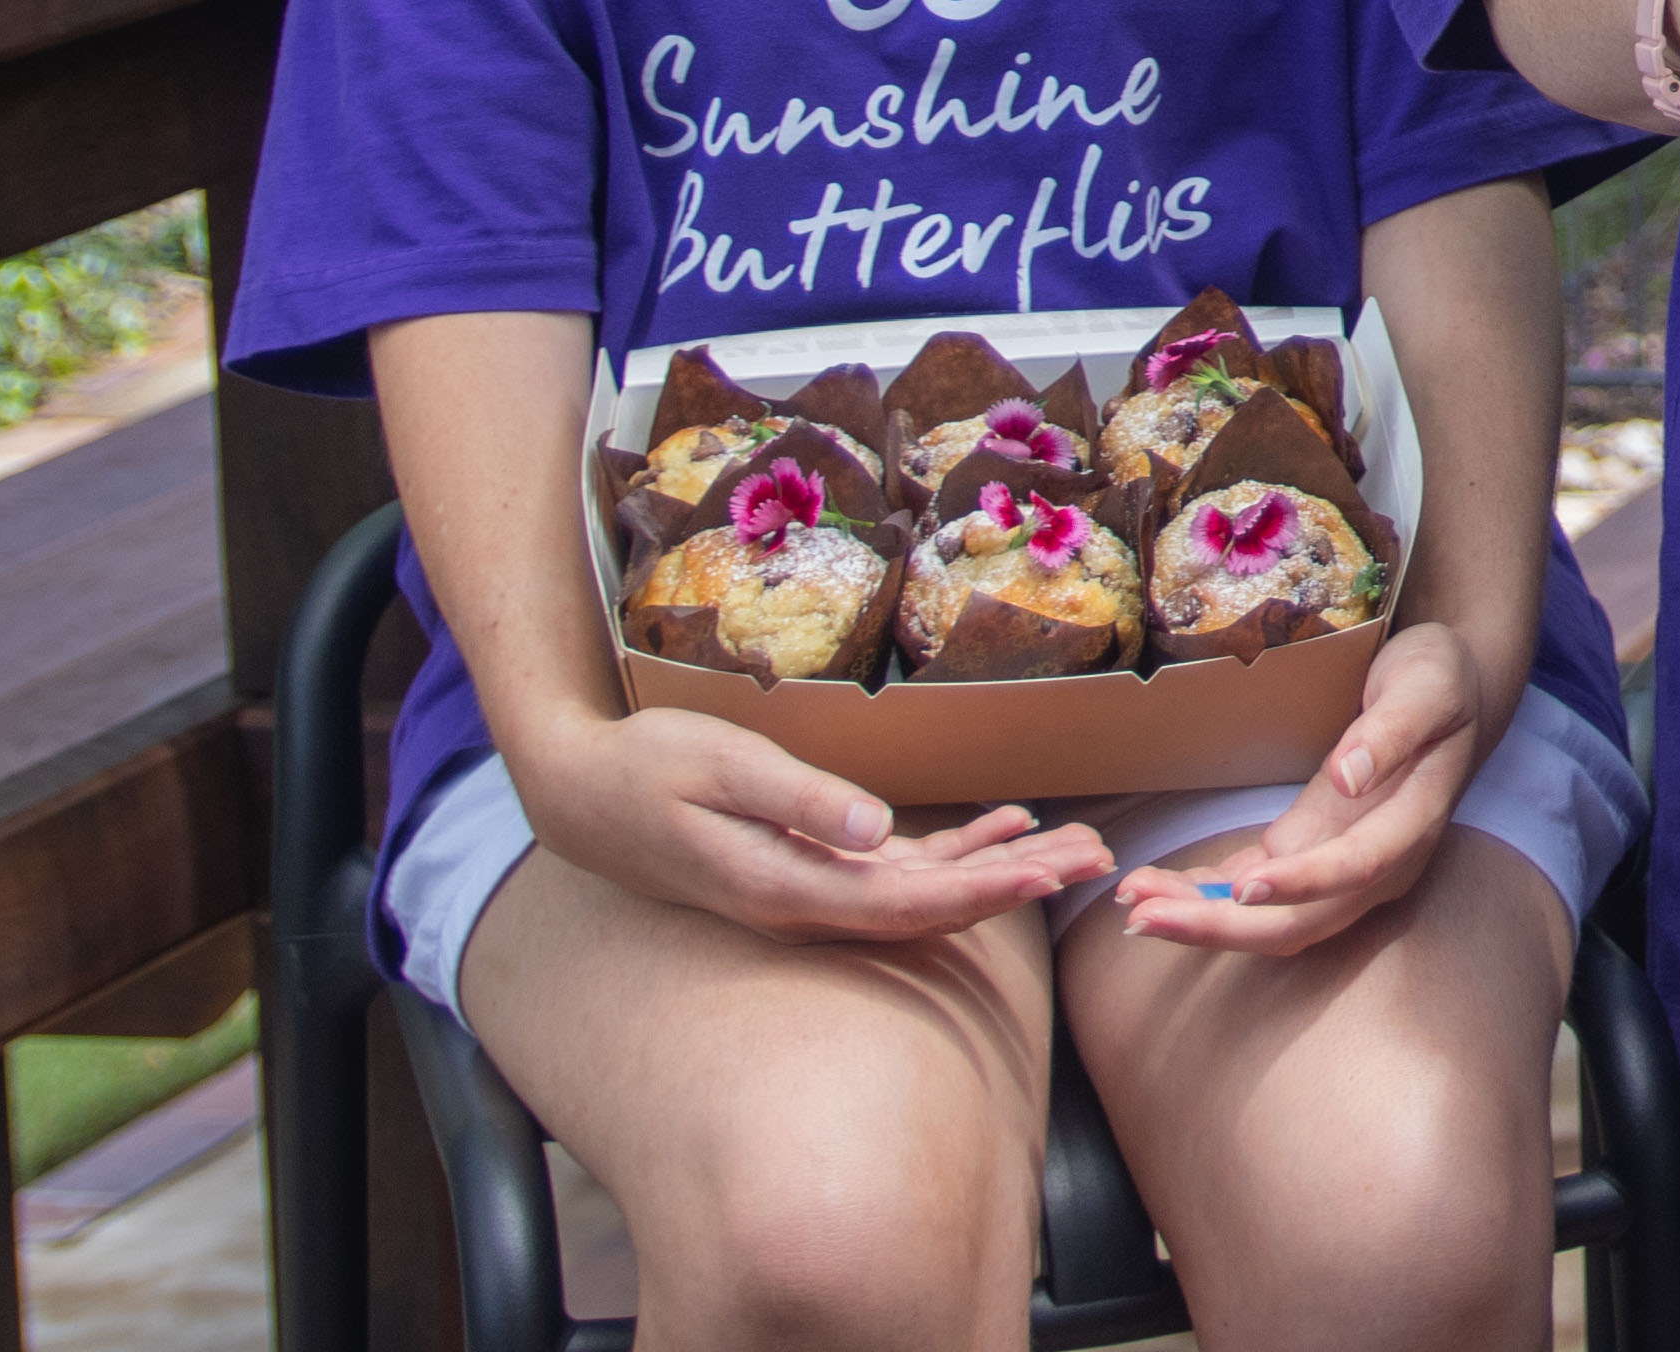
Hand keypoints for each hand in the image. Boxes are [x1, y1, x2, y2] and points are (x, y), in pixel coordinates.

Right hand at [517, 707, 1108, 943]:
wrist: (580, 797)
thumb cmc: (647, 770)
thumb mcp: (721, 770)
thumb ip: (800, 801)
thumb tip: (875, 832)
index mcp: (790, 890)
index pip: (908, 906)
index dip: (985, 894)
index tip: (1051, 876)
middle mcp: (807, 907)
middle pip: (931, 909)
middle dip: (1016, 886)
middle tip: (1100, 861)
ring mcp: (808, 892)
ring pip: (922, 893)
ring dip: (999, 871)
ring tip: (1077, 846)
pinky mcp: (806, 868)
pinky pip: (895, 872)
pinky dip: (956, 854)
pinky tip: (1006, 828)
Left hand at [1109, 622, 1493, 953]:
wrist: (1450, 693)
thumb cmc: (1440, 679)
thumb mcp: (1429, 685)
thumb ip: (1393, 731)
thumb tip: (1352, 776)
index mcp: (1412, 825)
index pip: (1354, 869)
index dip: (1301, 885)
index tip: (1244, 888)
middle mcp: (1377, 866)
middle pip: (1299, 922)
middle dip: (1220, 927)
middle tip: (1144, 917)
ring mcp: (1340, 867)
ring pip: (1268, 920)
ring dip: (1200, 919)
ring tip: (1132, 906)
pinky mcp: (1309, 853)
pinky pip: (1253, 892)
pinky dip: (1205, 897)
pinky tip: (1154, 891)